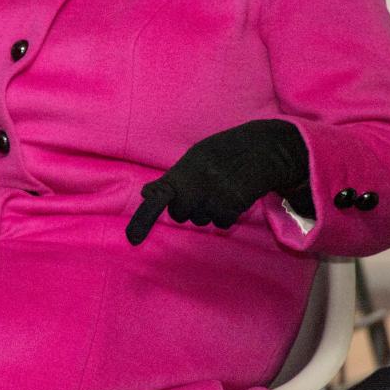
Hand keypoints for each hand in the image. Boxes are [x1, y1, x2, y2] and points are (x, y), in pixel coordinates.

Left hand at [126, 120, 311, 244]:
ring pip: (201, 219)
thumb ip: (170, 180)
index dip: (144, 218)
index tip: (132, 238)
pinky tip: (232, 195)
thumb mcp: (192, 160)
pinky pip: (220, 223)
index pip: (159, 198)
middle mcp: (194, 191)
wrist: (257, 151)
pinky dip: (226, 213)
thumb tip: (146, 193)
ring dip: (209, 209)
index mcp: (182, 175)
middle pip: (180, 215)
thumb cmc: (221, 154)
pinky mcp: (231, 211)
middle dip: (187, 206)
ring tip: (221, 186)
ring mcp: (212, 202)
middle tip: (203, 185)